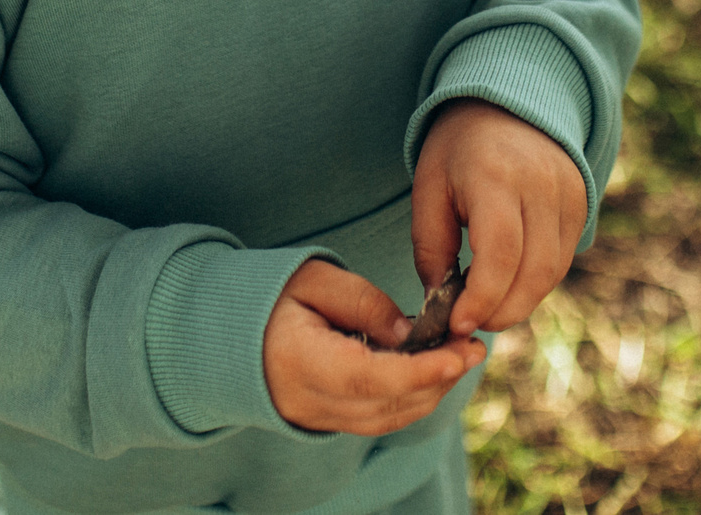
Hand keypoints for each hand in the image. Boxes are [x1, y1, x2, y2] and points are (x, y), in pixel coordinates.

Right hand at [261, 260, 485, 434]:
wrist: (226, 332)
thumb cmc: (270, 295)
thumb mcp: (314, 279)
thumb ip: (363, 303)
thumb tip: (409, 333)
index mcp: (299, 361)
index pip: (369, 378)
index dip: (418, 372)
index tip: (458, 355)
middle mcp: (308, 402)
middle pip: (387, 405)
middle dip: (438, 379)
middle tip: (474, 347)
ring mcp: (317, 418)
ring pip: (388, 419)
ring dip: (431, 391)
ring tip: (461, 357)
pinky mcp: (326, 422)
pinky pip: (378, 420)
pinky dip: (411, 399)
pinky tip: (432, 372)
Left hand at [410, 99, 586, 335]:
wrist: (506, 103)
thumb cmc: (458, 148)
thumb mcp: (428, 186)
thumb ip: (431, 246)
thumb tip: (440, 300)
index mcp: (496, 177)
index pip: (500, 255)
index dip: (481, 299)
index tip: (456, 324)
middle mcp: (542, 186)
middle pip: (533, 272)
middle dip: (501, 311)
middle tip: (470, 322)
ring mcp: (569, 195)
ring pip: (552, 273)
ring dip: (519, 302)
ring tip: (485, 305)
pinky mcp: (583, 205)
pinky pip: (562, 260)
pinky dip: (535, 282)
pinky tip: (508, 283)